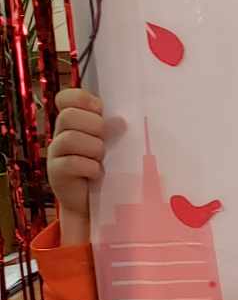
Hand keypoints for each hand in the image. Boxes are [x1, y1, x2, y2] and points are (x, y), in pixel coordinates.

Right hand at [46, 88, 106, 245]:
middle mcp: (61, 134)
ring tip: (102, 159)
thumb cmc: (107, 167)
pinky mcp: (56, 173)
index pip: (66, 98)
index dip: (82, 99)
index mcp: (74, 122)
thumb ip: (113, 129)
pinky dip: (90, 168)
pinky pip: (71, 163)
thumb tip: (120, 121)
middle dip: (93, 126)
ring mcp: (56, 153)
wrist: (94, 202)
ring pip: (69, 139)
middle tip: (105, 141)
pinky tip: (97, 173)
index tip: (100, 109)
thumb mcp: (112, 144)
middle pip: (68, 116)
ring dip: (93, 148)